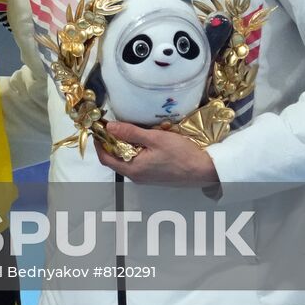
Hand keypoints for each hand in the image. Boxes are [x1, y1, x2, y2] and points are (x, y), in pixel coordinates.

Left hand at [95, 122, 220, 186]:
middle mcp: (137, 177)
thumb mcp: (155, 139)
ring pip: (126, 161)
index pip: (105, 158)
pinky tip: (142, 140)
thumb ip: (130, 133)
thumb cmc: (181, 154)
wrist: (205, 170)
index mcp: (133, 169)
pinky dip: (134, 151)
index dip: (98, 143)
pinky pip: (137, 163)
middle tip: (111, 126)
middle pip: (115, 160)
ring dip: (122, 147)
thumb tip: (109, 127)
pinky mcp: (155, 176)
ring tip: (125, 130)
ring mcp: (146, 178)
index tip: (98, 129)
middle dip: (110, 143)